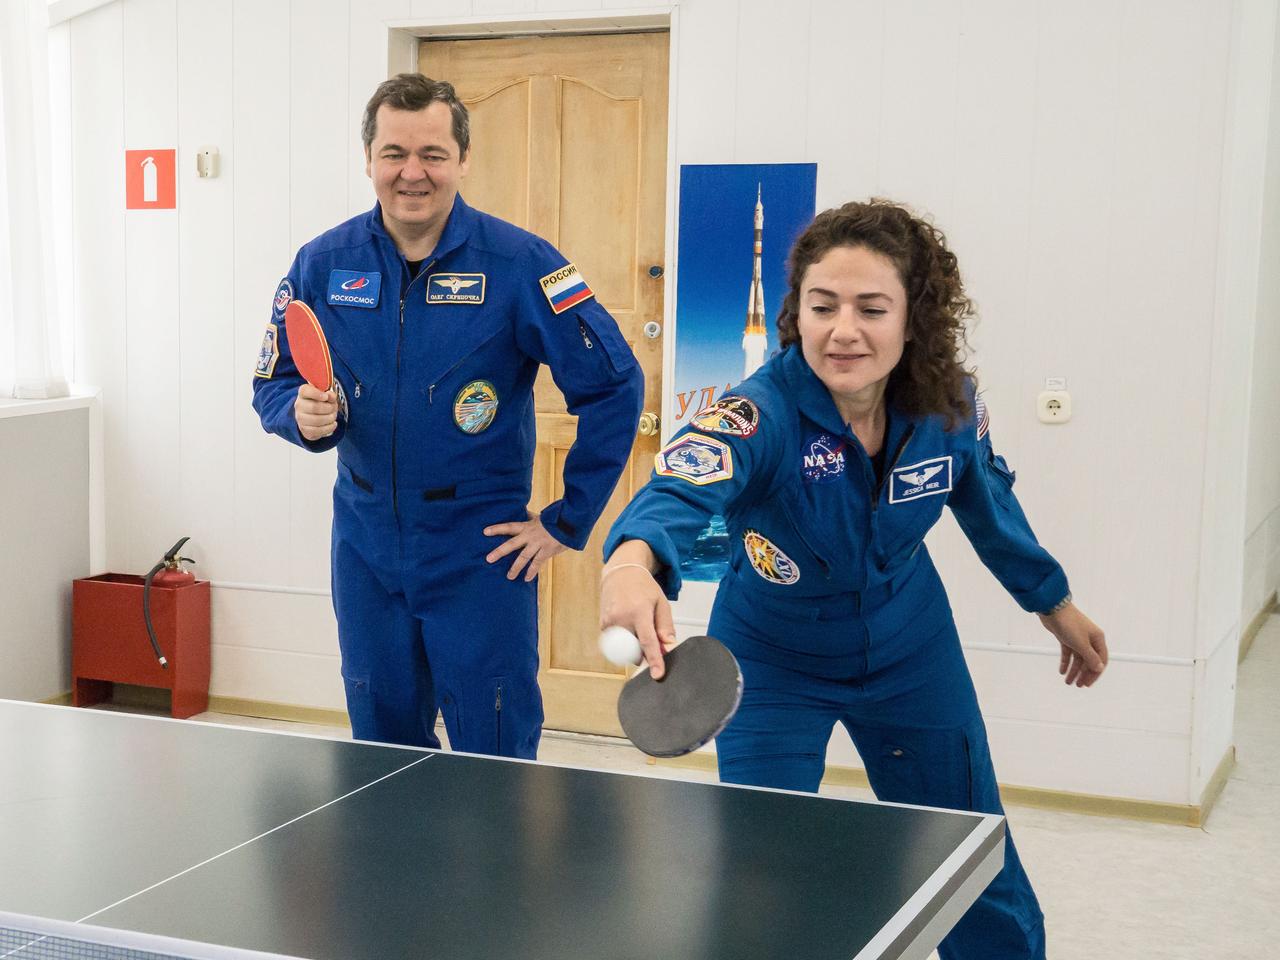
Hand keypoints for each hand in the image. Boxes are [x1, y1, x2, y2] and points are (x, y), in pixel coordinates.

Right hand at [295, 383, 337, 440]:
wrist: (312, 415)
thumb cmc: (320, 402)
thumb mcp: (326, 395)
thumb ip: (330, 394)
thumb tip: (330, 396)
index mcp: (303, 393)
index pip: (305, 391)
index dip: (316, 393)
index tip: (326, 396)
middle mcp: (299, 405)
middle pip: (314, 407)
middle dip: (329, 408)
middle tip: (334, 408)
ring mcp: (300, 419)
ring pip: (317, 420)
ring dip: (330, 418)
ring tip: (333, 416)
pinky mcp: (305, 430)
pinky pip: (318, 431)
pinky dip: (329, 427)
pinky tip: (333, 423)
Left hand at [484, 514, 568, 581]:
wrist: (570, 522)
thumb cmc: (555, 519)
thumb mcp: (541, 517)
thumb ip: (531, 517)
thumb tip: (523, 511)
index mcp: (527, 526)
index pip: (509, 527)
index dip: (497, 529)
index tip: (485, 532)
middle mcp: (530, 535)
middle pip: (512, 544)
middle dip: (500, 552)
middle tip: (488, 559)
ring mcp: (538, 544)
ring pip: (524, 557)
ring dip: (516, 568)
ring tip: (509, 577)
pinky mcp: (547, 551)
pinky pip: (537, 563)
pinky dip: (532, 571)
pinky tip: (527, 579)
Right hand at [600, 542, 676, 678]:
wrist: (621, 573)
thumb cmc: (643, 586)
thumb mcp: (661, 603)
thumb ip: (666, 626)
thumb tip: (669, 646)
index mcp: (640, 612)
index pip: (648, 642)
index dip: (654, 660)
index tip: (657, 674)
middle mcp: (622, 618)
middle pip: (635, 648)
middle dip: (643, 651)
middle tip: (648, 637)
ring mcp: (610, 621)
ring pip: (624, 648)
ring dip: (632, 646)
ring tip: (637, 628)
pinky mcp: (603, 624)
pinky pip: (615, 643)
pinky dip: (623, 640)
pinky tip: (627, 625)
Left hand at [1037, 602, 1107, 686]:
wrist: (1052, 609)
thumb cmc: (1069, 624)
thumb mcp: (1081, 643)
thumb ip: (1090, 657)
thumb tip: (1099, 668)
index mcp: (1097, 639)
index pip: (1101, 660)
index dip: (1095, 673)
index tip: (1088, 683)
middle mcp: (1089, 639)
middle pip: (1089, 660)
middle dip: (1084, 674)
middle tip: (1078, 685)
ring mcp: (1077, 638)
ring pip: (1077, 658)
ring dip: (1074, 670)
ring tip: (1068, 682)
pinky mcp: (1066, 637)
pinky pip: (1068, 653)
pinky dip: (1066, 662)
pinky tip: (1062, 672)